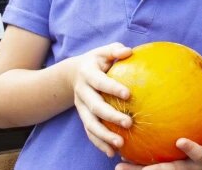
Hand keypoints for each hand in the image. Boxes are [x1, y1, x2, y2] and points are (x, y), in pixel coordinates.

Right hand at [71, 43, 132, 157]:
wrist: (72, 73)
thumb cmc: (97, 61)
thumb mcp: (103, 51)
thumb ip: (115, 50)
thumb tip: (129, 51)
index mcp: (87, 74)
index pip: (100, 82)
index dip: (112, 88)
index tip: (128, 94)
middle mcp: (82, 92)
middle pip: (94, 107)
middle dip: (111, 116)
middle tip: (129, 123)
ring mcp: (80, 107)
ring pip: (90, 124)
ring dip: (104, 136)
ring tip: (120, 144)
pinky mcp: (83, 117)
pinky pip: (89, 132)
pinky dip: (99, 143)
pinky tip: (112, 152)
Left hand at [115, 90, 201, 169]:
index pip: (199, 155)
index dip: (190, 150)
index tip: (180, 141)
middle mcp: (190, 167)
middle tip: (143, 169)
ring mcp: (179, 168)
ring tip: (119, 166)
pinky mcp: (169, 166)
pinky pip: (150, 165)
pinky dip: (136, 164)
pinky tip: (119, 155)